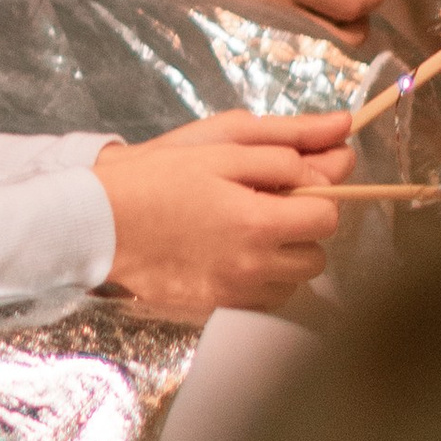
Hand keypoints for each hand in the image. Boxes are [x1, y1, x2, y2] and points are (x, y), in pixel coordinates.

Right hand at [95, 107, 355, 312]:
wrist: (97, 221)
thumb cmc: (158, 175)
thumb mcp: (222, 143)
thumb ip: (288, 141)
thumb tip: (343, 131)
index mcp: (260, 221)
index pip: (328, 216)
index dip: (315, 194)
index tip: (288, 183)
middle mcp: (256, 267)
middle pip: (318, 254)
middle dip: (301, 227)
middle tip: (263, 203)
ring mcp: (236, 293)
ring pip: (293, 280)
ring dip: (283, 255)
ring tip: (244, 229)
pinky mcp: (217, 308)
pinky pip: (264, 298)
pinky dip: (259, 277)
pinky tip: (229, 252)